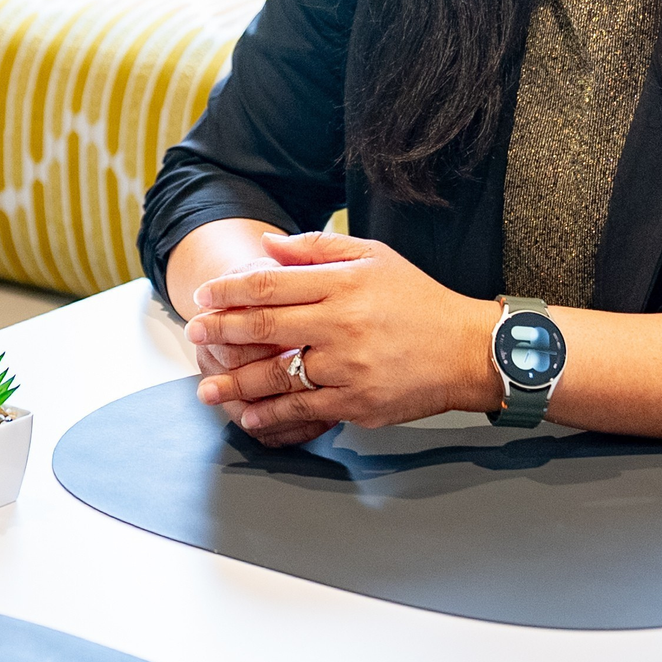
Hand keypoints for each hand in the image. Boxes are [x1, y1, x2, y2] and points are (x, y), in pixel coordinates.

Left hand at [186, 230, 496, 438]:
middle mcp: (342, 324)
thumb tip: (267, 245)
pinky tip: (250, 416)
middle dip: (221, 332)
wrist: (468, 351)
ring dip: (235, 382)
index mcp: (343, 284)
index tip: (203, 298)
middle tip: (192, 336)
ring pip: (278, 375)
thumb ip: (317, 249)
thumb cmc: (418, 300)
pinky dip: (272, 414)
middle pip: (265, 327)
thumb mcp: (373, 258)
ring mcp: (349, 367)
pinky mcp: (358, 402)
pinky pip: (303, 410)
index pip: (271, 284)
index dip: (229, 291)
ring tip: (207, 389)